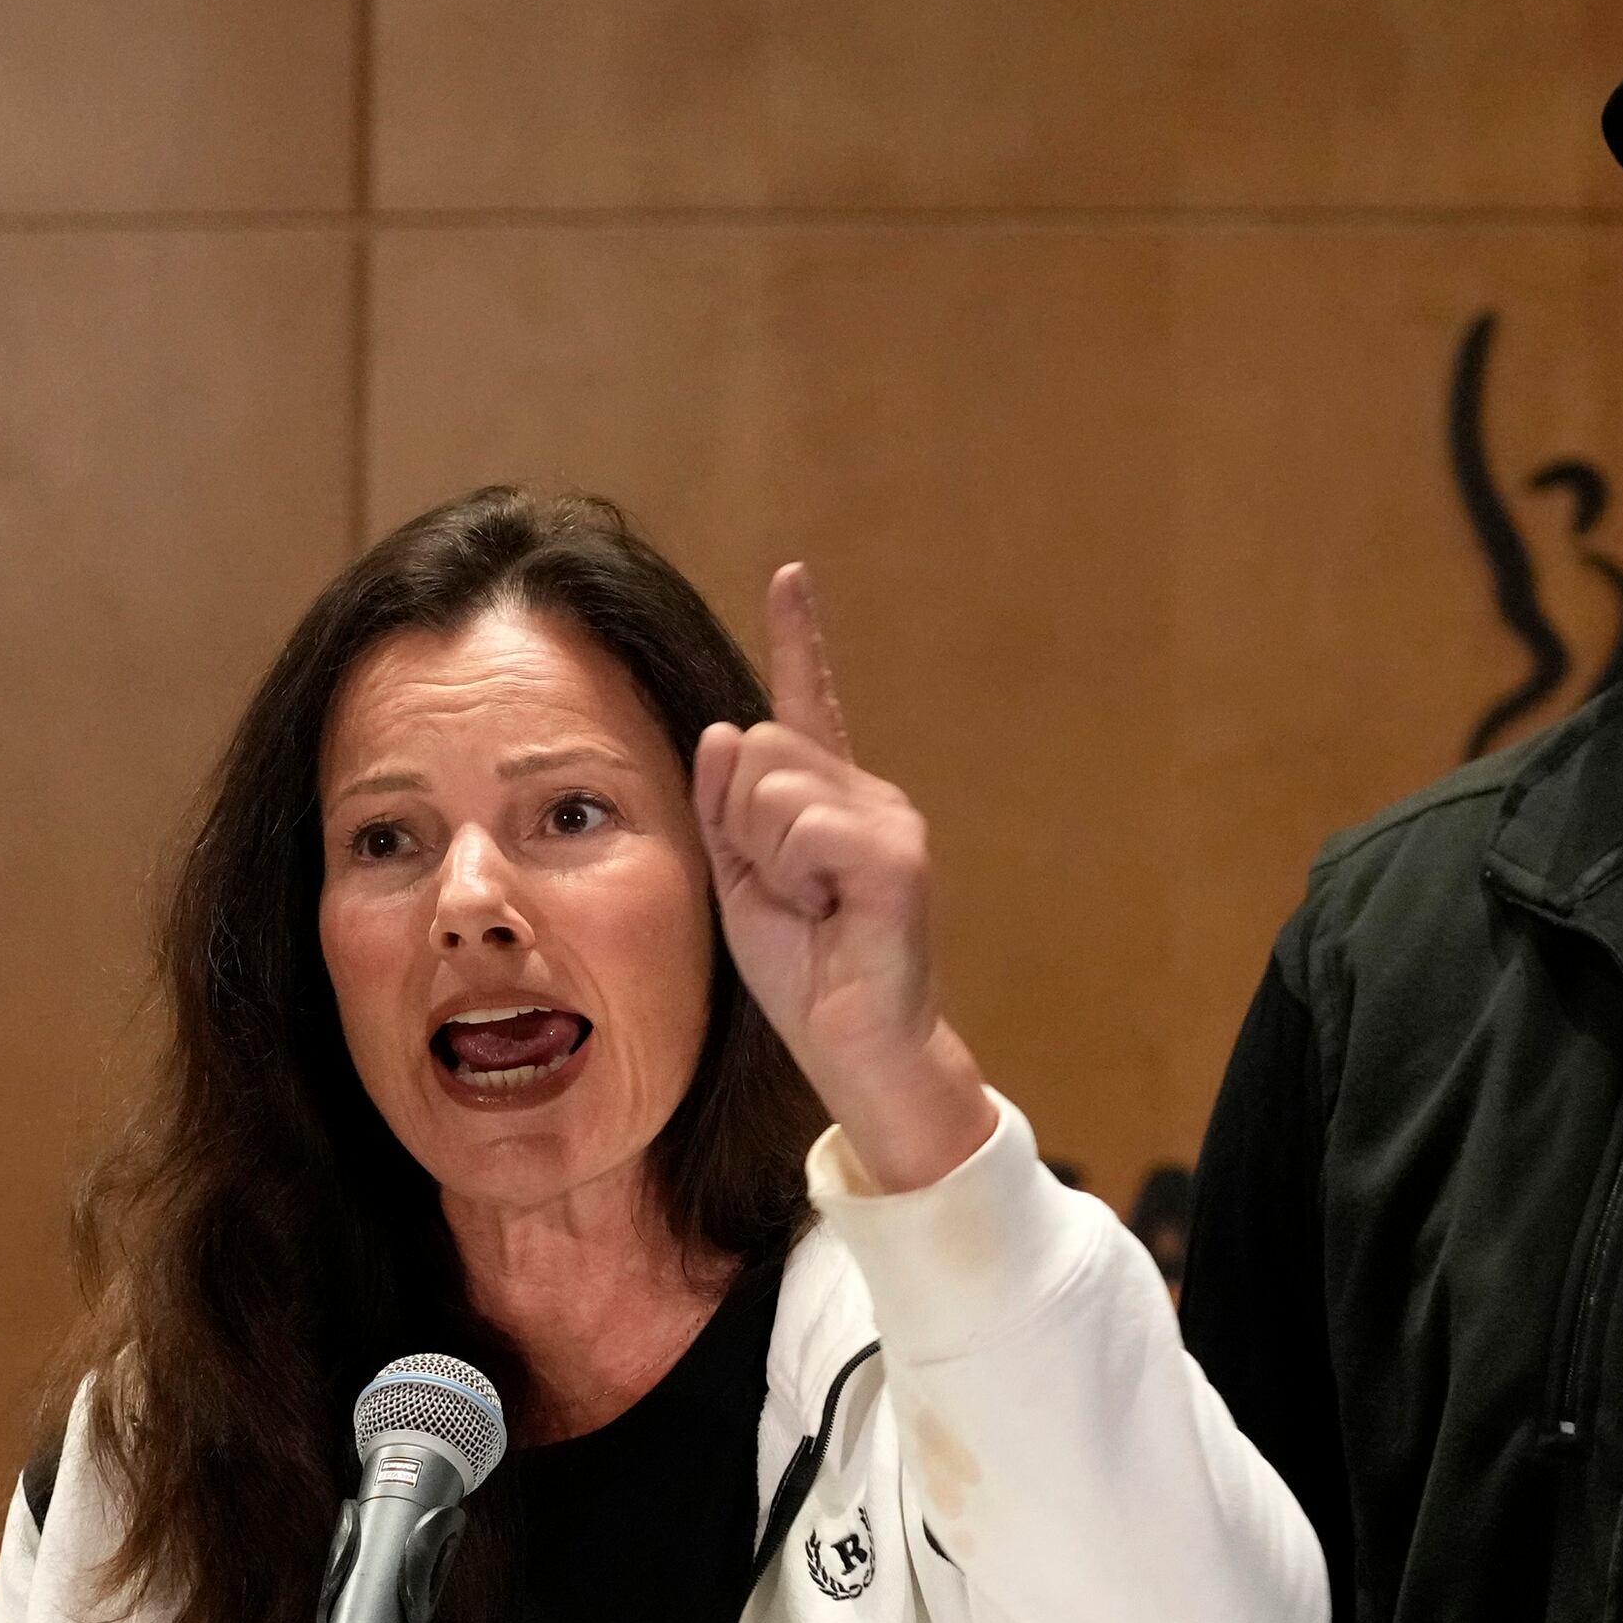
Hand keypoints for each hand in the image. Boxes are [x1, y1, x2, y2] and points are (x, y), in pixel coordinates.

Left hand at [691, 561, 1000, 1193]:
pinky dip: (795, 874)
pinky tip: (829, 911)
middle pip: (758, 747)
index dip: (798, 637)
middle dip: (740, 822)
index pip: (805, 702)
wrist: (851, 1047)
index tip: (791, 576)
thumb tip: (727, 729)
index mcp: (828, 798)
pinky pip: (806, 827)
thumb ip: (724, 808)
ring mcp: (890, 820)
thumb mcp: (738, 880)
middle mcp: (867, 795)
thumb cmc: (801, 972)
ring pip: (773, 784)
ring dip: (766, 855)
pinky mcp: (898, 856)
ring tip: (809, 907)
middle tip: (783, 890)